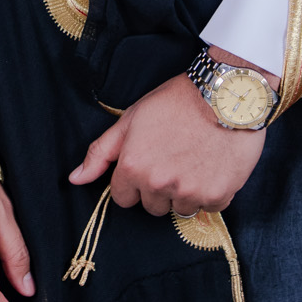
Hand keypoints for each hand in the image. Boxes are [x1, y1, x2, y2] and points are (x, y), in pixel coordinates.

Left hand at [69, 57, 272, 216]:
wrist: (226, 93)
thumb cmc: (176, 101)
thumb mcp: (131, 119)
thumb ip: (101, 153)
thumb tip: (75, 179)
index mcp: (133, 168)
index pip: (123, 198)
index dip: (134, 181)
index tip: (149, 164)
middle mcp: (159, 184)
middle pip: (152, 207)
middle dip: (159, 189)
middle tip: (174, 159)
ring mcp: (190, 192)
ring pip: (180, 209)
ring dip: (185, 192)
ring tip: (194, 161)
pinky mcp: (218, 195)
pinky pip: (209, 206)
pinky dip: (211, 191)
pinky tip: (213, 166)